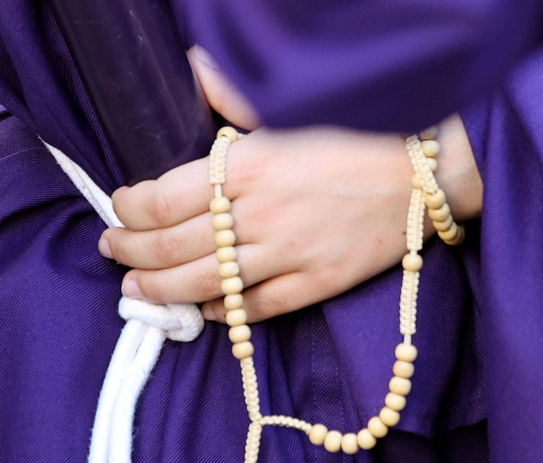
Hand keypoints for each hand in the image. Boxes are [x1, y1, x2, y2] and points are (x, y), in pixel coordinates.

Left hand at [100, 49, 481, 323]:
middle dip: (131, 251)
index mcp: (249, 166)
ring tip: (136, 286)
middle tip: (112, 248)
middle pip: (172, 247)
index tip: (119, 206)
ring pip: (204, 285)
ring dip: (160, 289)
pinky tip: (200, 307)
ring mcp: (289, 256)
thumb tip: (193, 70)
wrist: (431, 169)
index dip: (130, 209)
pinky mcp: (317, 284)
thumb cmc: (362, 129)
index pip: (163, 199)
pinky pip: (253, 309)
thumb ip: (235, 95)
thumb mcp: (292, 104)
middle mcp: (261, 216)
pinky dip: (219, 311)